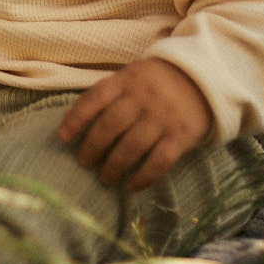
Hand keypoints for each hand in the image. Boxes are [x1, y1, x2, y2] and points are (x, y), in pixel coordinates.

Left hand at [57, 58, 212, 191]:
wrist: (201, 79)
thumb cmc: (154, 83)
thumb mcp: (131, 77)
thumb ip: (108, 95)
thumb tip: (74, 123)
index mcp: (126, 80)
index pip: (95, 98)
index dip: (76, 118)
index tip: (62, 138)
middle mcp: (143, 97)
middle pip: (111, 125)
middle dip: (93, 147)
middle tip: (84, 163)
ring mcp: (163, 117)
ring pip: (132, 146)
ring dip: (114, 166)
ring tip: (105, 178)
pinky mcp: (181, 136)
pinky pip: (159, 160)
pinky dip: (144, 177)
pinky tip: (131, 186)